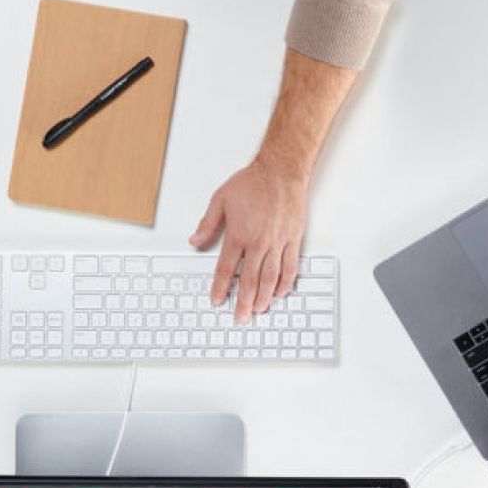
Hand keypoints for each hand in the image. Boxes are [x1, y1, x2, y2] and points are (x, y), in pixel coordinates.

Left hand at [189, 159, 309, 321]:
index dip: (221, 288)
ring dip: (264, 298)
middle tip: (240, 318)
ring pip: (270, 278)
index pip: (226, 269)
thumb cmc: (252, 182)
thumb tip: (194, 240)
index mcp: (239, 234)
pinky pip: (290, 267)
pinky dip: (285, 282)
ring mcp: (278, 242)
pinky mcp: (293, 239)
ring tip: (259, 310)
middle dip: (244, 303)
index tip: (217, 300)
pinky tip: (280, 292)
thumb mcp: (220, 199)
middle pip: (250, 281)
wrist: (281, 170)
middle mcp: (259, 242)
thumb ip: (207, 223)